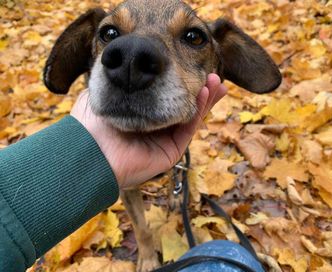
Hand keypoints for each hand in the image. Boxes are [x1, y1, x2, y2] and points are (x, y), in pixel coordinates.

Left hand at [71, 74, 226, 188]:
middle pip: (182, 104)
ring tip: (217, 81)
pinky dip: (199, 110)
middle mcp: (154, 126)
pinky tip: (206, 91)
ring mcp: (163, 139)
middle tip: (213, 74)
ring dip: (205, 98)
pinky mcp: (170, 151)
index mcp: (140, 111)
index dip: (179, 79)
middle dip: (199, 89)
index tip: (190, 64)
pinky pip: (188, 128)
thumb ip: (119, 75)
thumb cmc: (93, 120)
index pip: (165, 93)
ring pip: (190, 115)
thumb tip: (124, 57)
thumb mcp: (104, 89)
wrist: (90, 149)